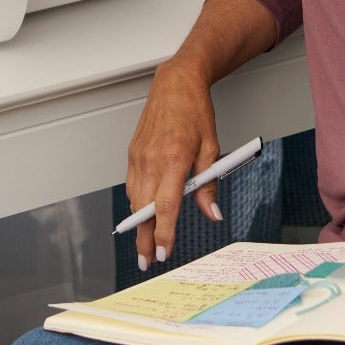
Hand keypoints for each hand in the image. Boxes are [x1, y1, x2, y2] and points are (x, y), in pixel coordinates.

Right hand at [125, 60, 223, 270]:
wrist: (176, 84)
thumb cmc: (196, 112)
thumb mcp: (211, 148)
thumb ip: (208, 184)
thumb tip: (212, 213)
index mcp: (174, 159)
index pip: (165, 206)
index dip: (163, 233)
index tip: (164, 251)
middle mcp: (152, 159)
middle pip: (144, 209)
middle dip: (144, 238)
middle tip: (147, 260)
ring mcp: (138, 156)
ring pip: (134, 199)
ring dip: (138, 223)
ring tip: (144, 243)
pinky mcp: (132, 153)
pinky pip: (131, 184)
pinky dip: (136, 202)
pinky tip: (142, 213)